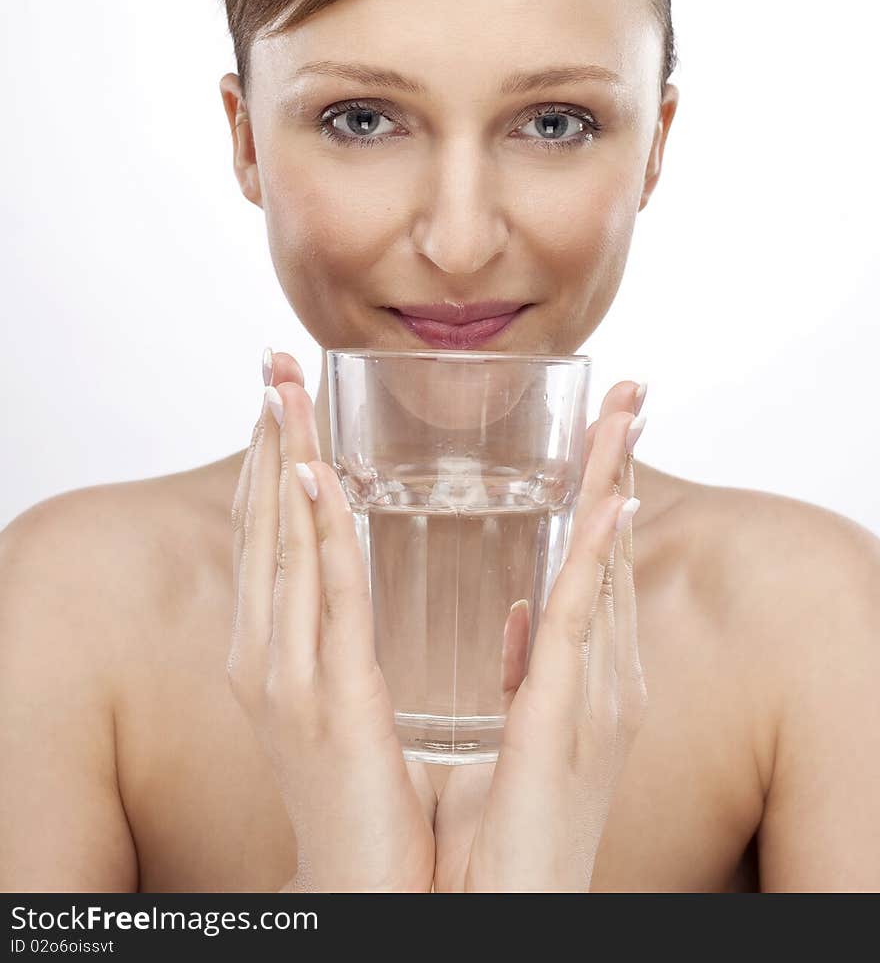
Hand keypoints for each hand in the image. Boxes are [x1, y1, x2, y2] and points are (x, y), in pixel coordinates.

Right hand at [227, 351, 435, 891]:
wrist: (364, 890)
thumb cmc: (362, 797)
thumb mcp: (342, 700)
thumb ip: (341, 636)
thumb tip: (355, 579)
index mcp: (267, 654)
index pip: (262, 535)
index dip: (265, 458)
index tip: (278, 396)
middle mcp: (260, 657)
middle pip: (262, 523)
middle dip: (268, 438)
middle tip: (275, 361)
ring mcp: (284, 678)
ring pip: (285, 543)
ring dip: (288, 458)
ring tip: (290, 389)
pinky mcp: (326, 699)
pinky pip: (326, 595)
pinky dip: (318, 529)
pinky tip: (314, 474)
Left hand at [433, 379, 647, 891]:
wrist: (498, 913)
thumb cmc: (510, 830)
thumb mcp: (525, 730)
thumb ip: (532, 666)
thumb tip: (524, 614)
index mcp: (585, 672)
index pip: (597, 559)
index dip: (604, 487)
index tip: (606, 426)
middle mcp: (603, 674)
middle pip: (613, 548)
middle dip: (619, 466)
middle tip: (632, 389)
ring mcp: (596, 693)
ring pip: (607, 566)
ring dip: (613, 483)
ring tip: (625, 412)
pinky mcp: (573, 718)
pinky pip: (584, 623)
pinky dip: (600, 559)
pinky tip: (612, 505)